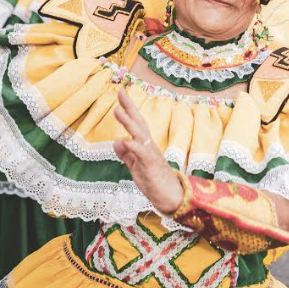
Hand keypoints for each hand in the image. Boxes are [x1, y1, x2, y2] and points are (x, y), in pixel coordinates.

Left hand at [113, 89, 183, 213]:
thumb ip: (126, 154)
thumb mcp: (135, 167)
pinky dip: (133, 146)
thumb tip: (117, 141)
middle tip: (120, 91)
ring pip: (139, 134)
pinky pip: (141, 153)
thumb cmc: (154, 182)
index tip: (120, 95)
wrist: (171, 196)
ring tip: (117, 110)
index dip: (127, 109)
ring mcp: (151, 154)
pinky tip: (124, 140)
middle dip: (129, 107)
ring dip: (128, 122)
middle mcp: (149, 145)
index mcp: (144, 145)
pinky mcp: (151, 164)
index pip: (135, 123)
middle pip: (138, 122)